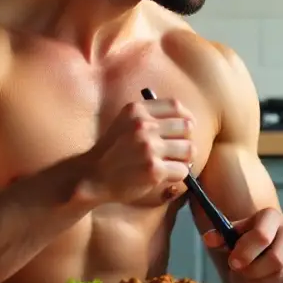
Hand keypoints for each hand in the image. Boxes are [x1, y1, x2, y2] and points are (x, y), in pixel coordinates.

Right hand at [74, 98, 194, 204]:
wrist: (92, 176)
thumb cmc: (112, 151)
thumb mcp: (126, 123)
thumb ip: (151, 118)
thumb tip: (188, 122)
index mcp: (137, 110)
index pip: (176, 106)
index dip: (186, 117)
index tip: (185, 128)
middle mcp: (144, 126)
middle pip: (187, 127)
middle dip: (185, 140)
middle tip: (177, 151)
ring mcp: (149, 148)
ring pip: (189, 149)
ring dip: (183, 159)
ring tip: (170, 164)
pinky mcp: (154, 169)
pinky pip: (183, 171)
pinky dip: (177, 175)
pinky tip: (164, 176)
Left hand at [202, 207, 282, 282]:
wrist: (264, 254)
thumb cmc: (246, 245)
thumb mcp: (231, 239)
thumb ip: (221, 238)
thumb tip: (209, 239)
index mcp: (270, 217)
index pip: (262, 235)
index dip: (246, 251)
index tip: (233, 262)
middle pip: (275, 259)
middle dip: (253, 270)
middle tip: (240, 272)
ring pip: (279, 274)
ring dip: (259, 280)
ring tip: (250, 275)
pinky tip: (262, 280)